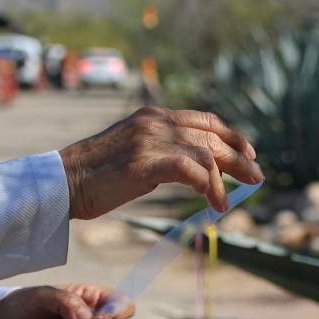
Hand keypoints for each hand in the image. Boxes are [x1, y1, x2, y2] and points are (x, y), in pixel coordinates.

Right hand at [59, 106, 261, 219]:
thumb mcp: (132, 154)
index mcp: (152, 116)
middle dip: (239, 158)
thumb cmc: (93, 176)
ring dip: (224, 179)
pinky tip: (211, 202)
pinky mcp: (145, 162)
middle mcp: (155, 122)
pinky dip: (207, 185)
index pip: (204, 119)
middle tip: (256, 178)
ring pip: (206, 153)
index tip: (249, 153)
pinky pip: (190, 169)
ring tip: (229, 201)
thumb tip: (190, 171)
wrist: (62, 182)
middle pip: (211, 135)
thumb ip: (160, 153)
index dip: (231, 135)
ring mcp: (150, 140)